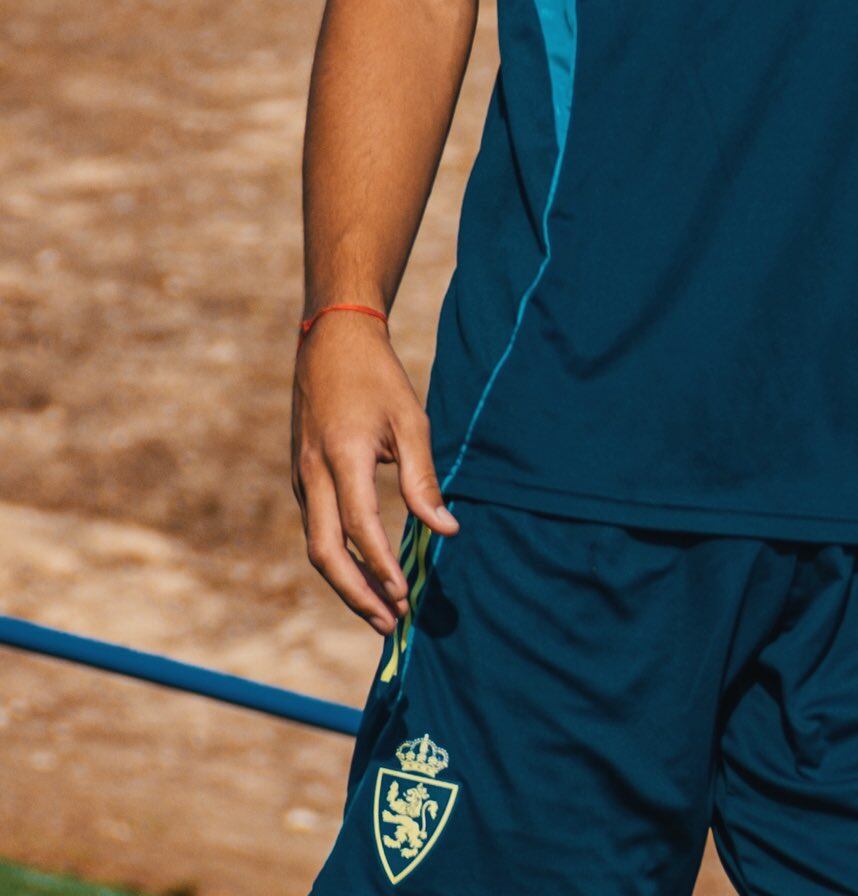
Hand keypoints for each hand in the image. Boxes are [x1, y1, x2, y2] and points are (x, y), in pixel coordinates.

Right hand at [290, 311, 457, 633]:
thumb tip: (447, 531)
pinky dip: (341, 557)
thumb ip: (423, 478)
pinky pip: (318, 528)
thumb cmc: (378, 378)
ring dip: (348, 583)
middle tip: (392, 625)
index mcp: (342, 457)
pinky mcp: (302, 477)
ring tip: (384, 611)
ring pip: (318, 546)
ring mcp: (301, 477)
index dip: (381, 567)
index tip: (405, 596)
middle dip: (357, 595)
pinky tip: (366, 571)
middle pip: (325, 553)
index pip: (359, 527)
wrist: (330, 341)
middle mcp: (312, 473)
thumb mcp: (411, 420)